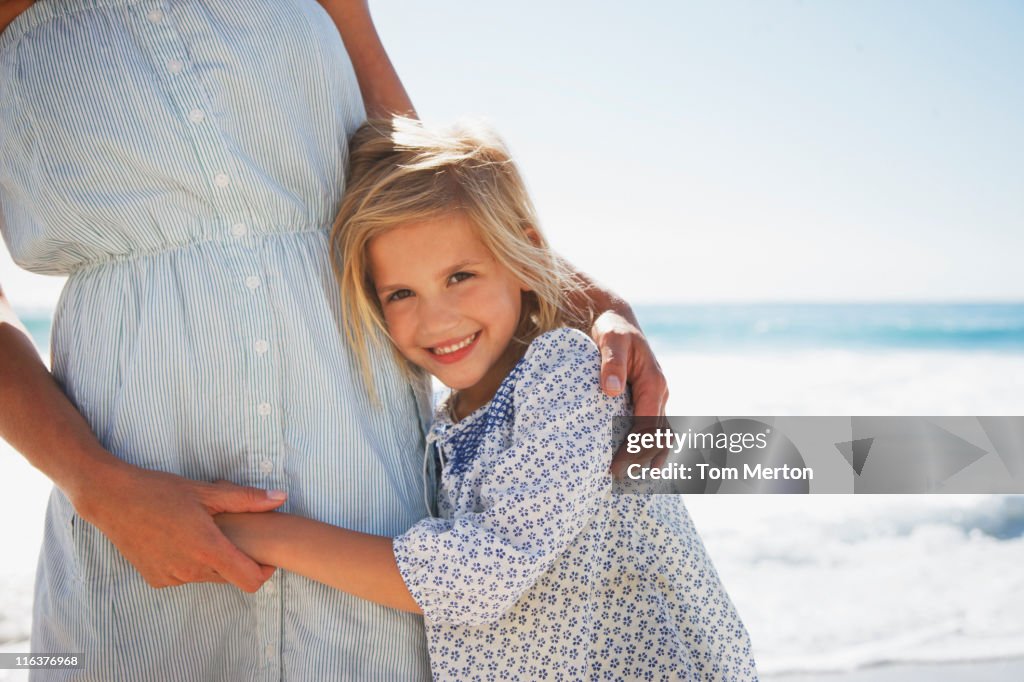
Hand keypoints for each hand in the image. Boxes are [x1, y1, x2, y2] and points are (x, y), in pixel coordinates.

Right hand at [74, 463, 285, 591]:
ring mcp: (171, 578)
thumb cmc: (161, 491)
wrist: (112, 499)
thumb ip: (247, 499)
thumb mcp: (207, 491)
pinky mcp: (156, 580)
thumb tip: (281, 498)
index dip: (264, 570)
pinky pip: (185, 577)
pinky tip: (181, 540)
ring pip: (207, 577)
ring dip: (212, 561)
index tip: (264, 555)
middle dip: (237, 560)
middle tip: (233, 534)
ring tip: (204, 532)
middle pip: (230, 577)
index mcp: (207, 549)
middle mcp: (190, 571)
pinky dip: (190, 563)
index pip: (250, 580)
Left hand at [590, 310, 670, 476]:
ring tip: (633, 482)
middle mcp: (660, 393)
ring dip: (650, 459)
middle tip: (620, 480)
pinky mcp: (647, 400)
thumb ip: (611, 363)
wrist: (617, 320)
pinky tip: (635, 464)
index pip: (647, 426)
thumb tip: (611, 390)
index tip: (616, 467)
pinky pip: (651, 429)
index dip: (634, 450)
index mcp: (654, 383)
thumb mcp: (611, 340)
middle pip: (658, 437)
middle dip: (643, 461)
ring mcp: (655, 398)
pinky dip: (646, 448)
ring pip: (659, 436)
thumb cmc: (613, 329)